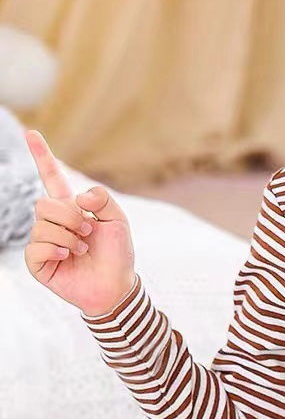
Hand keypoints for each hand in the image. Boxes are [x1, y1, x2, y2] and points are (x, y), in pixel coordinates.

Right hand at [23, 128, 137, 316]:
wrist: (116, 286)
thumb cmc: (117, 254)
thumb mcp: (118, 220)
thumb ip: (102, 199)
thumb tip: (77, 197)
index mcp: (71, 207)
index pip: (51, 177)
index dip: (42, 156)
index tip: (31, 132)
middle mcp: (53, 222)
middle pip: (43, 203)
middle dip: (70, 216)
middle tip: (88, 232)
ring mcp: (43, 241)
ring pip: (42, 225)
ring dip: (69, 236)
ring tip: (83, 248)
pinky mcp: (38, 262)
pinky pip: (37, 246)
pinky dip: (58, 249)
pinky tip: (69, 257)